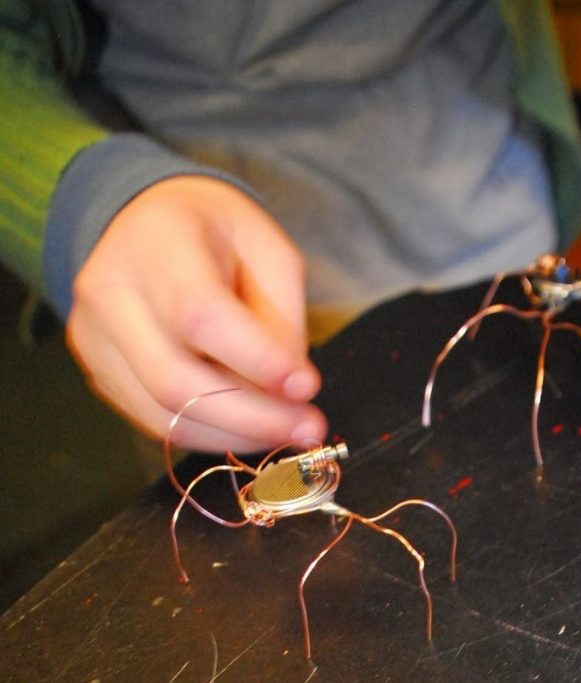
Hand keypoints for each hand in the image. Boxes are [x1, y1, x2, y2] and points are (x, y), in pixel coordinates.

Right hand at [67, 175, 326, 451]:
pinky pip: (154, 421)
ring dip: (236, 435)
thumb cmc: (220, 233)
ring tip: (289, 431)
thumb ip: (280, 316)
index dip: (256, 361)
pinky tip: (251, 427)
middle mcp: (110, 292)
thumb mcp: (270, 251)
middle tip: (310, 428)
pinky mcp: (100, 372)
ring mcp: (95, 338)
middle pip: (175, 380)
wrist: (150, 224)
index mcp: (156, 244)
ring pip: (163, 414)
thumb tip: (291, 390)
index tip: (307, 387)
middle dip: (253, 417)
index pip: (199, 316)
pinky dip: (211, 434)